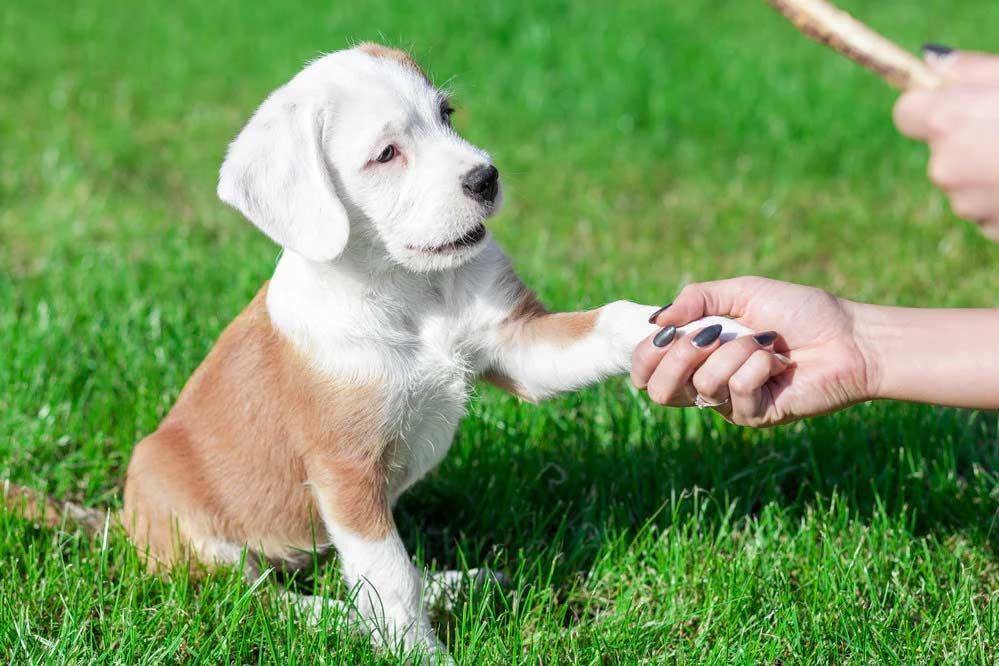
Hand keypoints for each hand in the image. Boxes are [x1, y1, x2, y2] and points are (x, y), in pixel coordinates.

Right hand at [632, 277, 875, 426]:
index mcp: (698, 356)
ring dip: (734, 352)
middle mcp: (708, 383)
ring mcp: (730, 404)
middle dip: (679, 357)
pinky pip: (736, 390)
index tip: (665, 334)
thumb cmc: (800, 312)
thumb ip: (696, 300)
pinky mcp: (756, 416)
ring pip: (703, 384)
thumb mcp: (742, 292)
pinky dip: (758, 365)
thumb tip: (655, 322)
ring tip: (765, 343)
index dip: (646, 356)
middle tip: (709, 336)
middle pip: (660, 390)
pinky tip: (779, 362)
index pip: (648, 371)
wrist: (849, 336)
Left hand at [894, 49, 998, 240]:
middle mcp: (946, 167)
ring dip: (991, 170)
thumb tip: (934, 61)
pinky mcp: (993, 232)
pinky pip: (990, 209)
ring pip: (967, 182)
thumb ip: (974, 70)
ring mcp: (968, 205)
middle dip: (969, 138)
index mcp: (949, 121)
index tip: (952, 100)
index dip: (930, 105)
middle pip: (941, 150)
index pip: (906, 112)